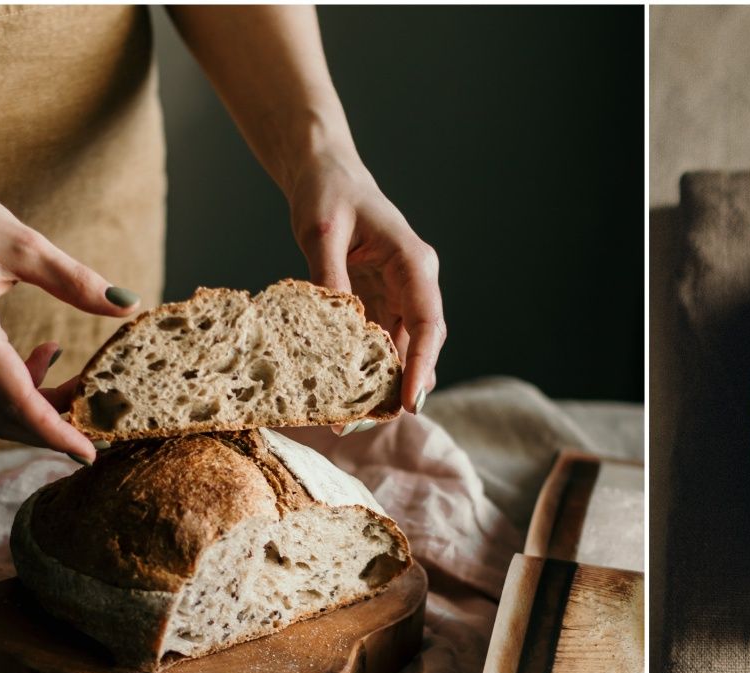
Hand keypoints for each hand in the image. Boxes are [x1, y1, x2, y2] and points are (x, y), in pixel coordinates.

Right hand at [0, 133, 137, 460]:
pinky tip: (49, 353)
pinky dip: (22, 386)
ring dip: (41, 406)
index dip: (54, 432)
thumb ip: (76, 281)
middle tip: (101, 426)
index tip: (88, 454)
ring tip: (84, 383)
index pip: (15, 401)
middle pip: (4, 416)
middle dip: (54, 428)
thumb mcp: (25, 244)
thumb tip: (128, 305)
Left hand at [284, 148, 444, 427]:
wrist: (325, 173)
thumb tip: (333, 325)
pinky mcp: (380, 302)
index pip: (429, 322)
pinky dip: (368, 368)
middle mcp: (415, 282)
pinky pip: (381, 343)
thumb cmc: (327, 192)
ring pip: (403, 350)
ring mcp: (400, 294)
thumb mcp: (320, 230)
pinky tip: (346, 393)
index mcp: (413, 262)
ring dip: (384, 384)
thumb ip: (329, 275)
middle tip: (370, 422)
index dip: (422, 365)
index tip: (410, 400)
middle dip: (402, 386)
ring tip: (354, 418)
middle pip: (421, 344)